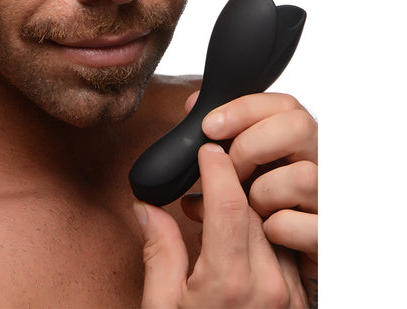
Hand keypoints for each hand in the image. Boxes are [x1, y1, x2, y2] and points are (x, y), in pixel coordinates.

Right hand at [133, 143, 308, 307]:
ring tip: (209, 217)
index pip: (230, 203)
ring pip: (269, 224)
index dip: (217, 167)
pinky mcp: (297, 300)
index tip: (207, 150)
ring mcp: (288, 295)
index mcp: (229, 283)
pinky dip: (258, 232)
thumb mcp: (161, 307)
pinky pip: (282, 248)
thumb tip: (147, 208)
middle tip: (196, 191)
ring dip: (242, 209)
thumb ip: (158, 251)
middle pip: (251, 208)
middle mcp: (268, 286)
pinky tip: (234, 239)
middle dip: (225, 186)